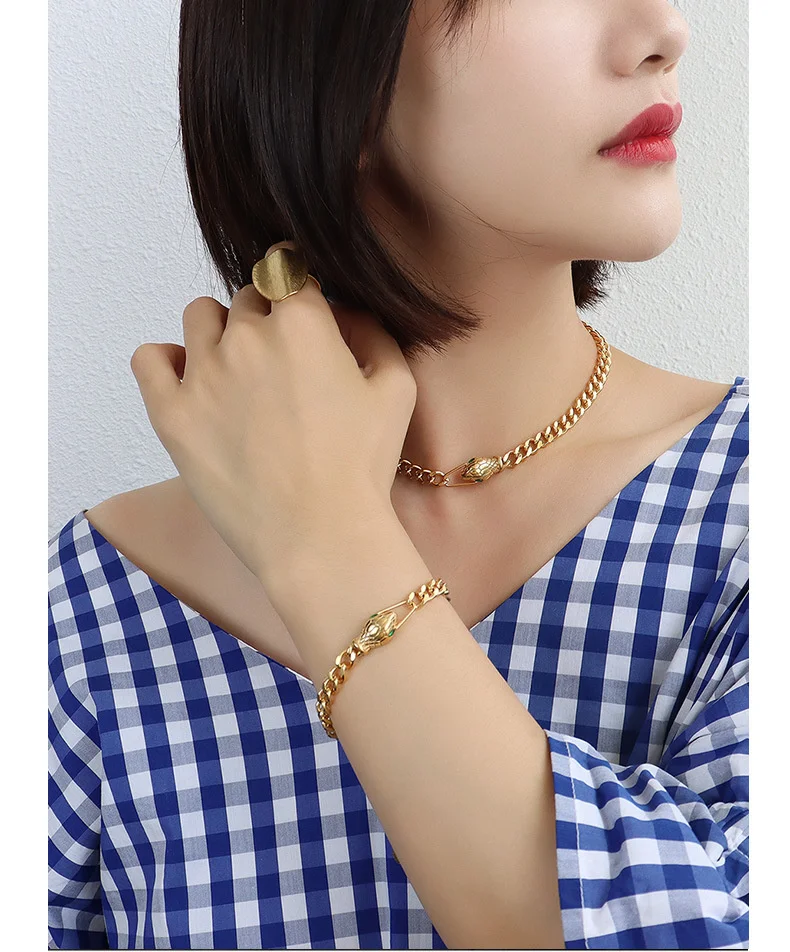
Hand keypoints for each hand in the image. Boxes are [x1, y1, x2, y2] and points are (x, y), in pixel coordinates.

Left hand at [130, 240, 416, 584]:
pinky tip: (188, 380)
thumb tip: (345, 311)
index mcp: (302, 322)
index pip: (289, 271)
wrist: (320, 534)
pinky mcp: (171, 413)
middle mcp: (246, 335)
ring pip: (199, 315)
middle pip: (247, 297)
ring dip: (219, 330)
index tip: (302, 311)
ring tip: (237, 371)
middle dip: (266, 319)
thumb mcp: (396, 389)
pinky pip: (149, 358)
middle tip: (282, 365)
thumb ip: (373, 332)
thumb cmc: (362, 466)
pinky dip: (165, 360)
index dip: (299, 290)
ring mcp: (202, 372)